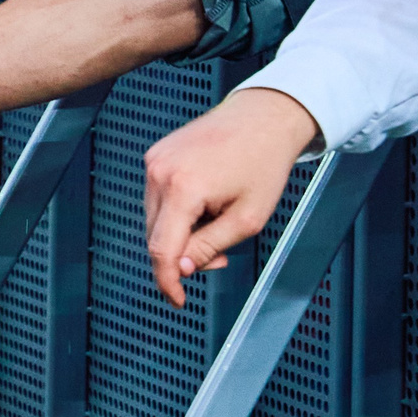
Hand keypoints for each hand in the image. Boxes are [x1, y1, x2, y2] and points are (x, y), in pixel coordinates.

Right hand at [141, 89, 319, 306]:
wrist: (263, 117)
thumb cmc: (263, 163)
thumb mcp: (247, 218)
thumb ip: (210, 248)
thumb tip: (181, 269)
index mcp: (182, 188)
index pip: (162, 250)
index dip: (168, 281)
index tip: (177, 299)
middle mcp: (160, 172)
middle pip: (156, 236)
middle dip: (183, 254)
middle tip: (220, 253)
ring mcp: (154, 161)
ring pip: (155, 219)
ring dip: (180, 232)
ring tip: (217, 220)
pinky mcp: (156, 155)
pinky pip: (157, 198)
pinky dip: (177, 211)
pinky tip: (206, 202)